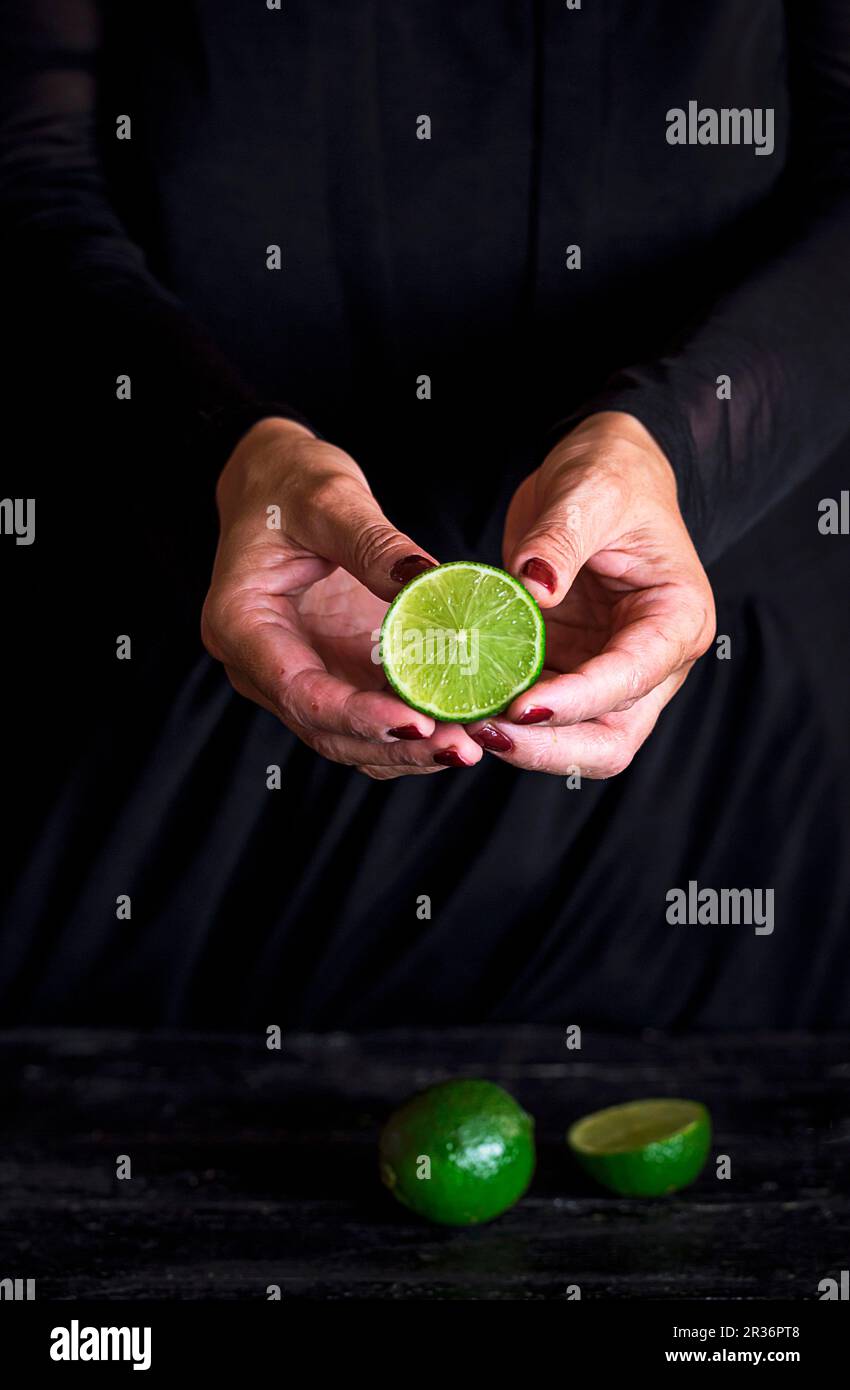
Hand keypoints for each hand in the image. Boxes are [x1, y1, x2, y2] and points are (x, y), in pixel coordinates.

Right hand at [201, 418, 484, 776]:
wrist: (273, 482)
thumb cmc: (286, 483)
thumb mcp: (329, 499)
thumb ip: (373, 543)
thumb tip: (425, 581)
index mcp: (240, 623)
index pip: (297, 690)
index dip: (357, 715)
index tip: (417, 721)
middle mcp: (261, 663)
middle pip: (324, 729)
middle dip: (393, 745)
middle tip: (460, 746)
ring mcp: (296, 673)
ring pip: (347, 738)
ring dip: (406, 750)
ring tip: (467, 745)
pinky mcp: (330, 672)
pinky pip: (367, 717)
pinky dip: (409, 728)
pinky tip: (458, 726)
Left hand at [466, 412, 715, 776]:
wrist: (599, 474)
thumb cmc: (612, 475)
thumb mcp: (591, 491)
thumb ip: (562, 539)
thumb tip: (535, 585)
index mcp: (677, 620)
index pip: (631, 678)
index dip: (577, 701)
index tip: (522, 707)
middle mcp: (652, 662)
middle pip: (612, 740)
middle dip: (551, 748)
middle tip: (486, 733)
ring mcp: (607, 673)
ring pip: (575, 742)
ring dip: (521, 744)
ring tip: (462, 722)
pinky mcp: (567, 671)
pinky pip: (537, 715)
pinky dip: (502, 719)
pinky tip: (458, 705)